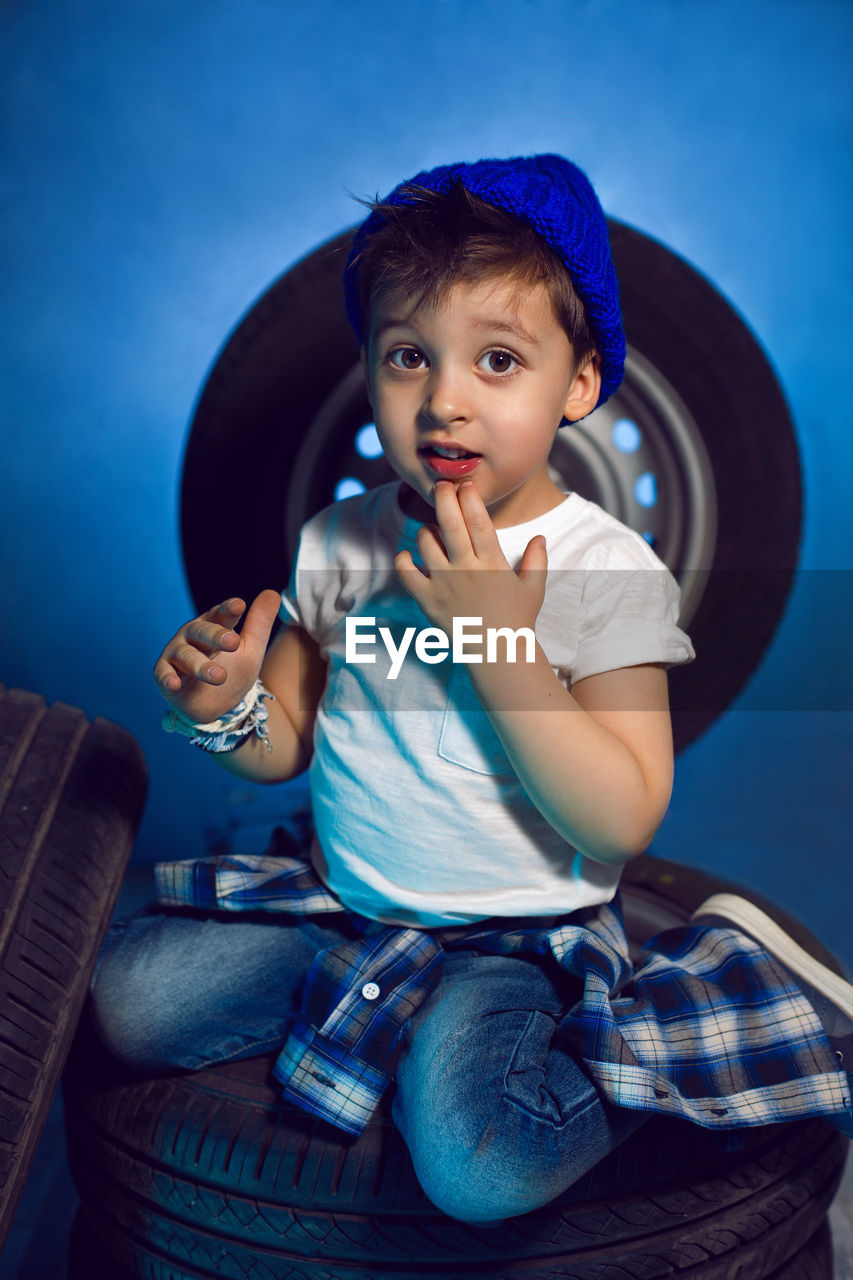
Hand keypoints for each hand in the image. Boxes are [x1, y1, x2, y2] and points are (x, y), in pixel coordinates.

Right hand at [153, 589, 280, 722]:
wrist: (217, 706)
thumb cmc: (232, 670)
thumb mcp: (251, 649)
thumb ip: (260, 623)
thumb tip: (273, 593)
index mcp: (214, 625)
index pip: (221, 614)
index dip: (228, 609)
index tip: (239, 606)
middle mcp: (192, 635)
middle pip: (202, 631)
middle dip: (216, 636)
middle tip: (233, 642)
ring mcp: (177, 654)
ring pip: (187, 655)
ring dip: (201, 665)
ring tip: (219, 676)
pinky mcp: (164, 674)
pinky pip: (163, 674)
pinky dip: (167, 678)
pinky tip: (174, 683)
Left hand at [393, 481, 547, 635]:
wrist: (497, 654)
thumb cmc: (516, 620)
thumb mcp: (533, 588)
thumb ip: (536, 561)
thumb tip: (540, 537)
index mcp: (492, 563)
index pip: (479, 521)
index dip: (470, 498)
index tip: (466, 484)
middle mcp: (466, 569)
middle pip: (450, 523)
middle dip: (444, 497)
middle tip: (441, 486)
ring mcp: (445, 584)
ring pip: (426, 542)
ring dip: (427, 529)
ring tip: (432, 530)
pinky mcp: (428, 600)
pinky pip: (407, 573)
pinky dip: (403, 559)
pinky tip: (408, 555)